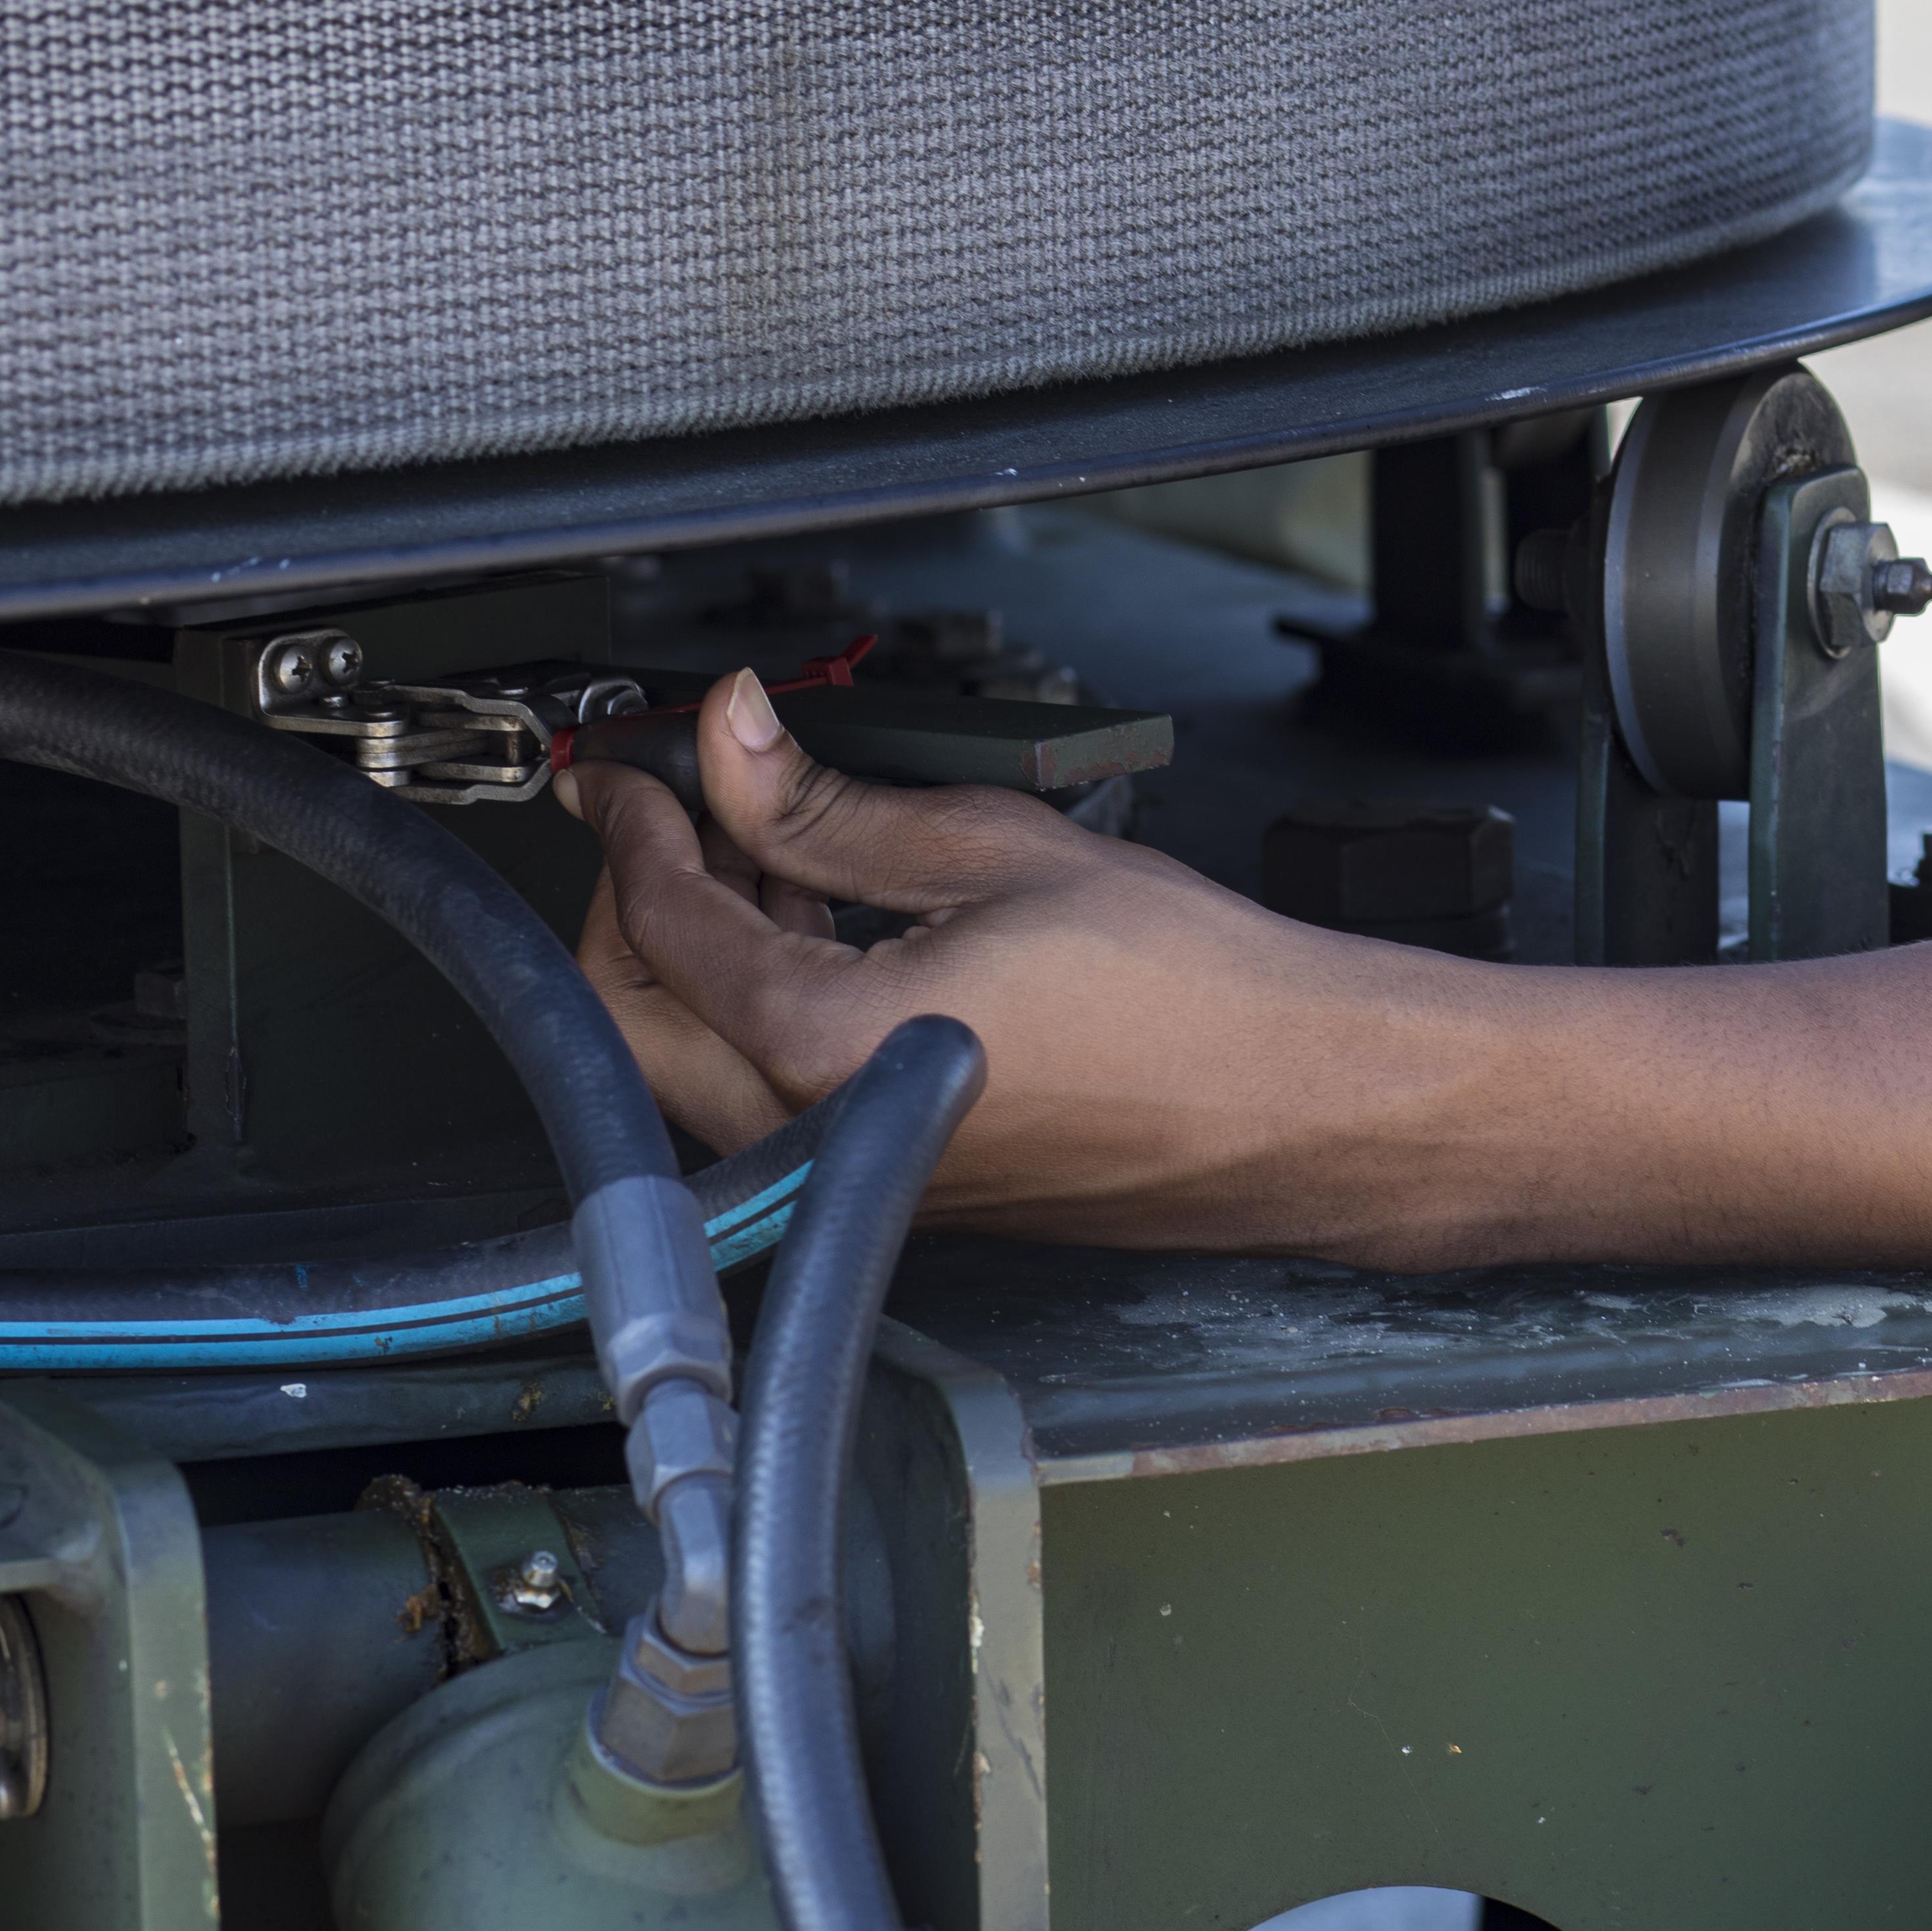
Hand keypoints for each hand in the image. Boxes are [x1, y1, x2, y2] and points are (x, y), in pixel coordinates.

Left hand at [563, 670, 1341, 1242]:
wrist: (1297, 1095)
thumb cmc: (1192, 993)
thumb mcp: (995, 849)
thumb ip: (830, 805)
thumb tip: (735, 744)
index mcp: (825, 1047)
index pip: (664, 921)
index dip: (638, 824)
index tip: (634, 771)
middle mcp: (819, 1138)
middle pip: (636, 1020)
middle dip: (640, 904)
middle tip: (685, 812)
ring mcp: (858, 1174)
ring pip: (698, 1067)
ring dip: (705, 956)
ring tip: (776, 852)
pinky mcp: (903, 1186)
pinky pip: (773, 1098)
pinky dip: (766, 1009)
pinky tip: (832, 928)